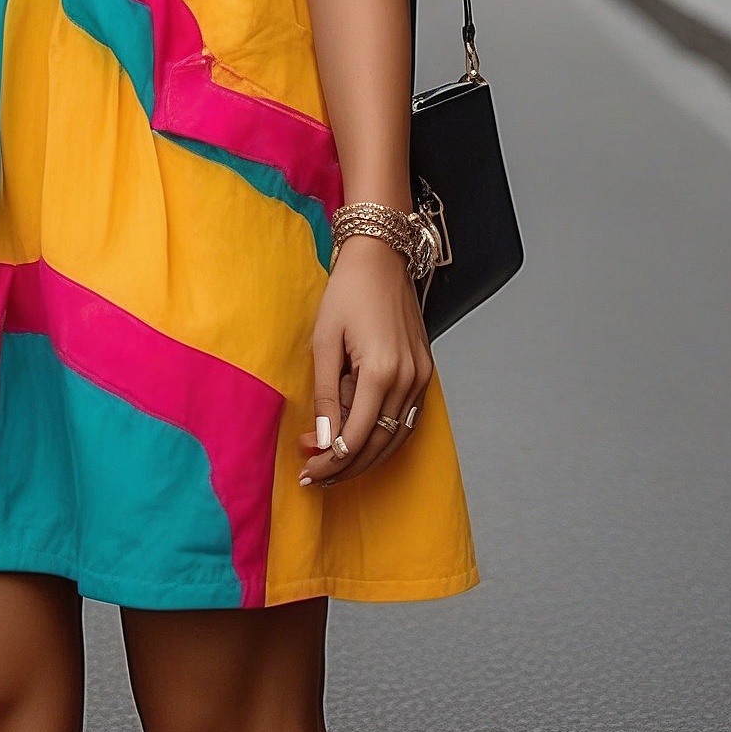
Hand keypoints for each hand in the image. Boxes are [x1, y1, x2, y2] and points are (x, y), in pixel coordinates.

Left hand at [298, 233, 431, 486]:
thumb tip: (323, 440)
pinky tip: (358, 438)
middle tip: (314, 474)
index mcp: (382, 371)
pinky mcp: (425, 370)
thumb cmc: (348, 292)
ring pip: (395, 436)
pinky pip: (406, 418)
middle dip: (345, 465)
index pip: (356, 437)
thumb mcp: (324, 341)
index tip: (305, 471)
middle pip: (378, 444)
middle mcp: (409, 379)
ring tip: (331, 463)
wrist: (381, 257)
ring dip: (364, 455)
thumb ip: (325, 394)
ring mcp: (421, 376)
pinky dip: (382, 434)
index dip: (330, 460)